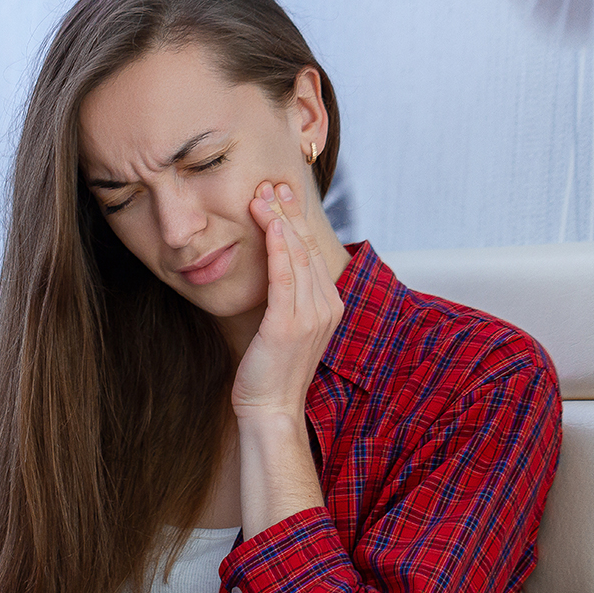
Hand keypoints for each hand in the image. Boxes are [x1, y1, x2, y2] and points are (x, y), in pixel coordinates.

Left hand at [231, 181, 342, 536]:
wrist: (270, 409)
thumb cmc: (271, 369)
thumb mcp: (284, 325)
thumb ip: (286, 296)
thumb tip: (272, 265)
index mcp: (329, 305)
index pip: (313, 251)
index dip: (298, 220)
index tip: (281, 194)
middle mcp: (326, 307)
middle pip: (308, 247)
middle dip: (289, 212)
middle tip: (272, 183)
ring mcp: (310, 316)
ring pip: (297, 256)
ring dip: (280, 222)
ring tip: (264, 195)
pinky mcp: (289, 326)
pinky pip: (285, 278)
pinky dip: (279, 249)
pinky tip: (270, 226)